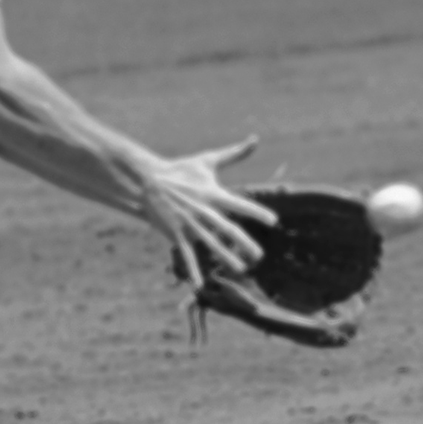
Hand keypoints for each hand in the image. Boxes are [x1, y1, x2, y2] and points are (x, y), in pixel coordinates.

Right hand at [143, 136, 277, 286]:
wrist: (148, 180)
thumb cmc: (181, 169)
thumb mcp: (208, 160)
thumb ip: (234, 153)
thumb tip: (255, 139)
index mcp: (214, 194)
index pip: (240, 204)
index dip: (257, 212)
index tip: (274, 221)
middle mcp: (204, 211)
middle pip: (228, 230)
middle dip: (245, 244)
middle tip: (260, 256)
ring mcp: (190, 224)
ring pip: (211, 245)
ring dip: (226, 258)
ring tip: (240, 270)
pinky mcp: (177, 234)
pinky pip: (187, 255)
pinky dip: (194, 271)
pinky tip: (201, 285)